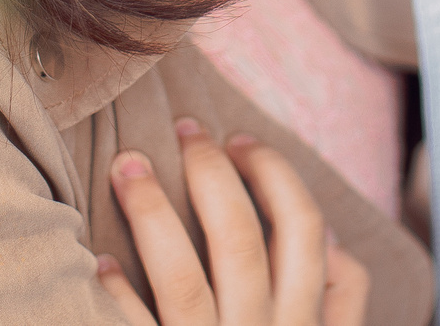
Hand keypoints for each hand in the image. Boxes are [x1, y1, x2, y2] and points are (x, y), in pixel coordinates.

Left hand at [96, 117, 368, 325]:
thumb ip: (339, 308)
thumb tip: (330, 236)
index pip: (312, 237)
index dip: (278, 177)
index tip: (244, 141)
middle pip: (246, 240)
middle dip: (215, 172)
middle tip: (187, 131)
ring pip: (186, 277)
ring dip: (152, 213)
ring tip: (128, 165)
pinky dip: (117, 295)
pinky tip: (100, 262)